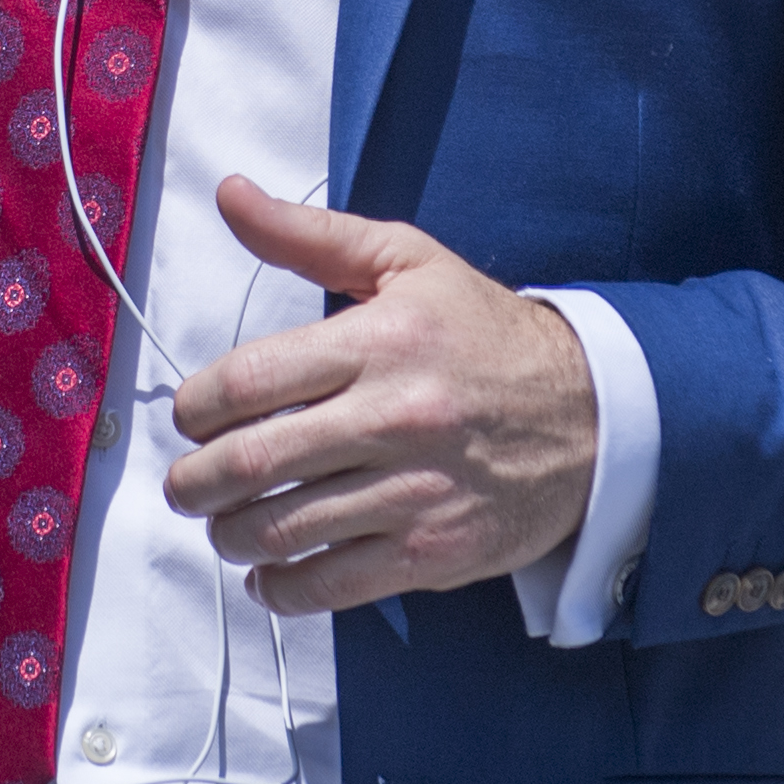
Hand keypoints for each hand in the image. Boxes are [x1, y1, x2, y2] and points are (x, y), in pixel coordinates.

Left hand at [161, 177, 594, 612]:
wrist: (596, 416)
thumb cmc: (485, 336)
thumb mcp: (408, 263)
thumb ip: (310, 235)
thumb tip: (230, 195)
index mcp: (380, 342)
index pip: (249, 380)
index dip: (196, 407)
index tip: (192, 418)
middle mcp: (394, 417)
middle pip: (252, 463)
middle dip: (194, 483)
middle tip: (186, 486)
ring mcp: (414, 492)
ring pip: (281, 530)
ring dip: (230, 535)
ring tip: (225, 524)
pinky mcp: (432, 553)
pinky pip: (329, 585)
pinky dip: (281, 588)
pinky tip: (271, 573)